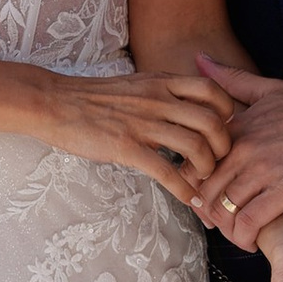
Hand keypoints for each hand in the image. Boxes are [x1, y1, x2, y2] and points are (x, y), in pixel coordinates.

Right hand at [41, 67, 234, 195]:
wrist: (54, 102)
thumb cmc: (93, 98)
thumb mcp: (136, 84)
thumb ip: (163, 93)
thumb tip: (187, 109)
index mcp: (161, 82)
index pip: (212, 90)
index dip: (227, 112)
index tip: (223, 130)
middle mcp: (157, 99)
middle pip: (213, 121)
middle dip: (224, 147)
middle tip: (219, 162)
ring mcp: (142, 123)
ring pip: (194, 146)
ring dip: (206, 170)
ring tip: (202, 181)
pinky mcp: (126, 146)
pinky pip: (165, 170)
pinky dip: (183, 189)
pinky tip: (188, 199)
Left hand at [192, 57, 282, 242]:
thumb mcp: (269, 88)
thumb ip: (232, 79)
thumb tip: (200, 58)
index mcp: (236, 129)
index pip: (194, 163)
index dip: (194, 186)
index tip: (205, 198)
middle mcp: (243, 150)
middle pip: (204, 191)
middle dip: (207, 212)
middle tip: (218, 223)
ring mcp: (263, 171)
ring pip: (223, 210)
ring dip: (226, 229)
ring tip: (236, 234)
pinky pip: (249, 222)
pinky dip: (244, 237)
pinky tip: (252, 241)